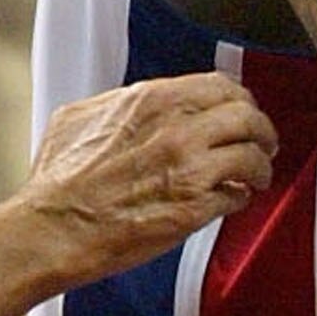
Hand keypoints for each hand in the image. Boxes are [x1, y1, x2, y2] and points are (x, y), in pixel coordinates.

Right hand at [26, 74, 276, 277]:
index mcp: (151, 100)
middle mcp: (178, 128)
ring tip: (257, 176)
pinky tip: (232, 199)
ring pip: (253, 154)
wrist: (54, 229)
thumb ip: (117, 104)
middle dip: (261, 130)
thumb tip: (135, 105)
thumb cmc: (58, 183)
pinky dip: (241, 196)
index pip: (219, 86)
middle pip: (248, 115)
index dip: (238, 100)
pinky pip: (238, 194)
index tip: (241, 112)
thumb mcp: (77, 120)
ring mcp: (190, 167)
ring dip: (260, 166)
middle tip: (262, 143)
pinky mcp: (196, 206)